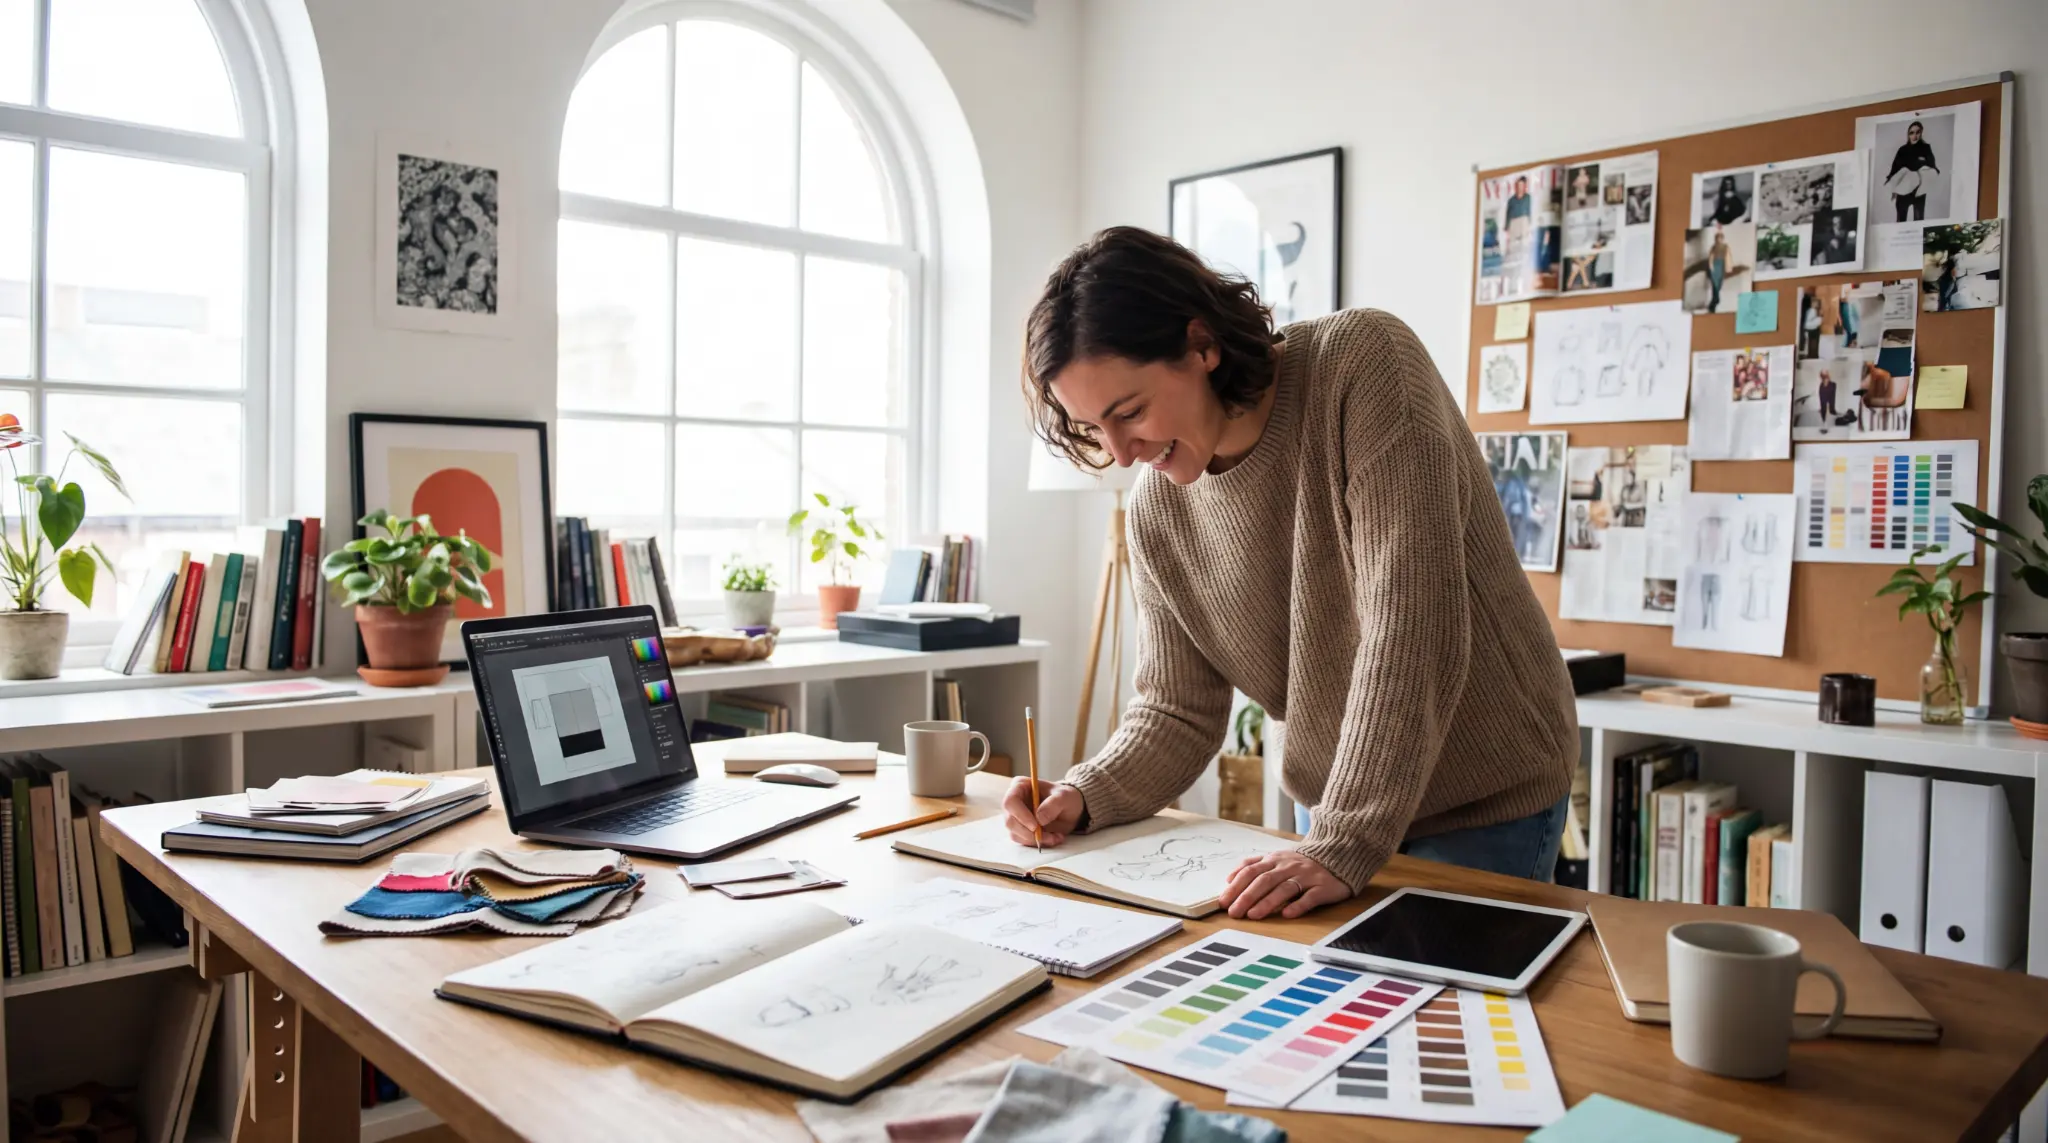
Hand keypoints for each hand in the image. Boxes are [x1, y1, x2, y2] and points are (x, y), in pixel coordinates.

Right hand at [1002, 777, 1083, 846]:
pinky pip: (1023, 840)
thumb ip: (1052, 805)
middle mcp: (1013, 802)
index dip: (1020, 815)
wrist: (1069, 809)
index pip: (1011, 802)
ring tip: (1056, 837)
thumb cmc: (1064, 798)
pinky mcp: (1019, 830)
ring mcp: (1015, 817)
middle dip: (1029, 833)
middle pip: (1010, 821)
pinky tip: (1053, 838)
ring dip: (1035, 839)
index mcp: (1019, 786)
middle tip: (1049, 836)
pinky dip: (1037, 842)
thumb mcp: (1064, 797)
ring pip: (1015, 834)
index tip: (1035, 826)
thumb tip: (1039, 819)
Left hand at [1219, 851, 1351, 919]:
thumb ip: (1253, 865)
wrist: (1338, 855)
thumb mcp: (1276, 858)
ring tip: (1254, 915)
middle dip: (1247, 897)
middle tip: (1234, 912)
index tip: (1223, 901)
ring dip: (1267, 902)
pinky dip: (1298, 906)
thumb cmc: (1301, 863)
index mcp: (1275, 860)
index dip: (1236, 886)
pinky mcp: (1323, 887)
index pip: (1251, 871)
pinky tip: (1287, 914)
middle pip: (1264, 880)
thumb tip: (1230, 878)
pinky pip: (1310, 897)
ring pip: (1285, 889)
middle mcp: (1288, 866)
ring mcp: (1306, 876)